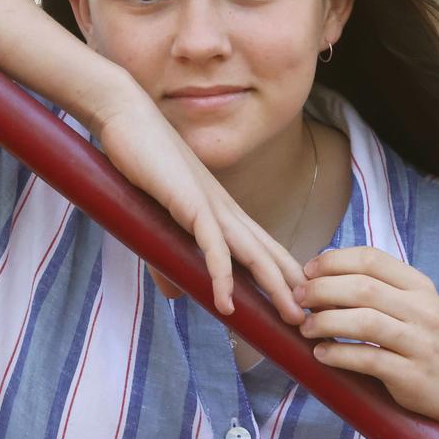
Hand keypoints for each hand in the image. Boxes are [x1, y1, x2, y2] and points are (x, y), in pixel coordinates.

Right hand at [92, 86, 306, 325]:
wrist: (126, 117)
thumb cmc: (140, 163)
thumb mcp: (156, 219)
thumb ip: (167, 258)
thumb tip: (176, 294)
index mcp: (223, 210)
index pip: (263, 249)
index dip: (284, 276)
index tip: (300, 304)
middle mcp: (226, 210)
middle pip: (268, 255)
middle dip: (292, 288)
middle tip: (311, 321)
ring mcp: (211, 206)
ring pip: (253, 254)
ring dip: (274, 288)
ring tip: (292, 318)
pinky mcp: (190, 204)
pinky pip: (212, 247)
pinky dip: (221, 277)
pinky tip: (227, 304)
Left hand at [295, 247, 438, 438]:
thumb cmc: (424, 345)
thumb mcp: (412, 309)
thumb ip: (377, 291)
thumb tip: (318, 276)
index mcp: (419, 286)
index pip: (371, 258)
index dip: (333, 261)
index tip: (307, 271)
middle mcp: (423, 310)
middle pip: (362, 287)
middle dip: (321, 289)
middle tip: (298, 299)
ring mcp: (420, 342)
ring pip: (365, 321)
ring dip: (326, 322)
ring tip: (305, 328)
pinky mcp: (413, 375)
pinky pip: (369, 359)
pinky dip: (339, 354)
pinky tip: (321, 354)